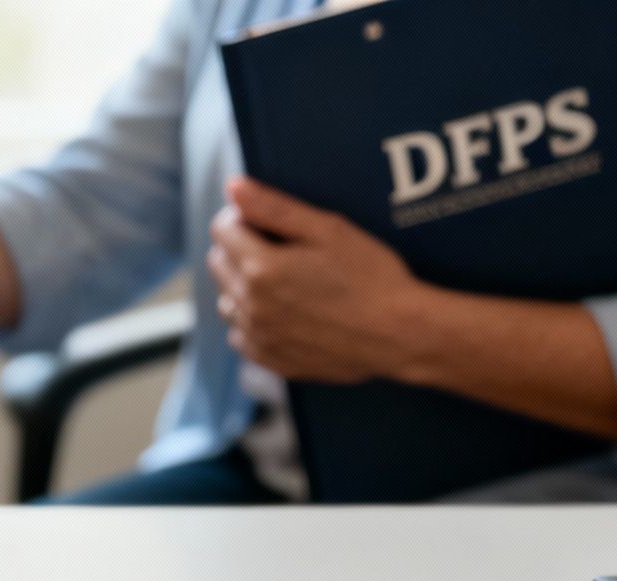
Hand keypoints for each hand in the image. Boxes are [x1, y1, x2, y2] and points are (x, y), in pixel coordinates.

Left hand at [208, 177, 427, 383]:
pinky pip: (240, 334)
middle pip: (218, 263)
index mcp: (259, 267)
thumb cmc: (371, 276)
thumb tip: (233, 187)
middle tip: (279, 246)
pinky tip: (283, 311)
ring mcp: (257, 335)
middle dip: (238, 247)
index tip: (267, 219)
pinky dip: (251, 320)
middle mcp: (249, 304)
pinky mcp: (268, 358)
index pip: (222, 229)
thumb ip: (274, 207)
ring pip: (226, 300)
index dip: (242, 216)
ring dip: (241, 285)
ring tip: (282, 280)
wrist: (398, 334)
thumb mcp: (327, 230)